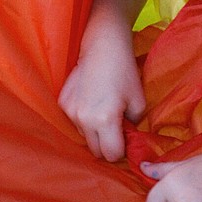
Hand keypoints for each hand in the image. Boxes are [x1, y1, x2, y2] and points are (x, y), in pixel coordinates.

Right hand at [59, 37, 145, 161]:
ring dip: (94, 131)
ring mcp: (70, 111)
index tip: (124, 139)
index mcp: (105, 120)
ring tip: (102, 110)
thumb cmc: (124, 72)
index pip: (111, 155)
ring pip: (84, 136)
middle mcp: (84, 119)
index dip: (121, 150)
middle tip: (115, 128)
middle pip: (95, 151)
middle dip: (106, 144)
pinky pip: (75, 121)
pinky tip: (91, 101)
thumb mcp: (139, 102)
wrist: (102, 46)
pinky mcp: (62, 103)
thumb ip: (132, 126)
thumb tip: (125, 136)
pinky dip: (84, 118)